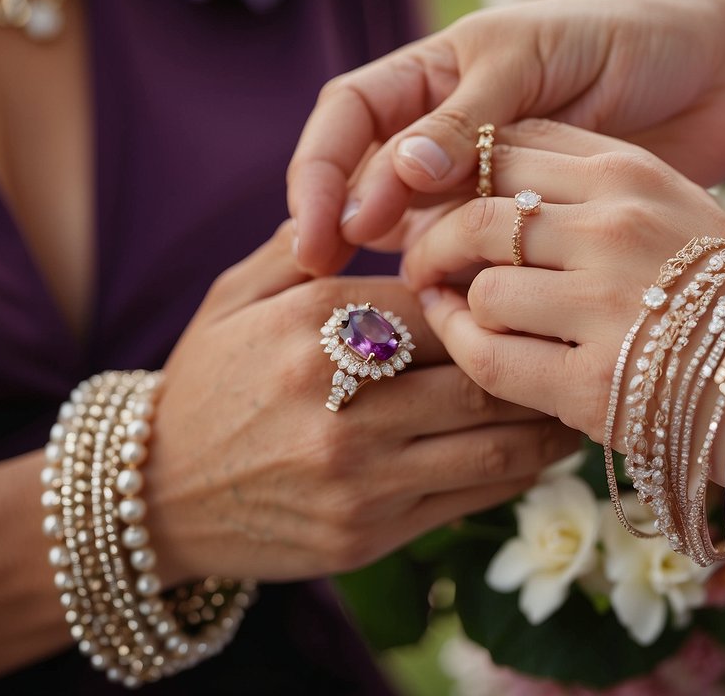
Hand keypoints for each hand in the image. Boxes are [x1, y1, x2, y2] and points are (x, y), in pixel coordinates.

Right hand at [143, 223, 579, 584]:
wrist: (151, 500)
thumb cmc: (205, 383)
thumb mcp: (233, 298)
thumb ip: (301, 245)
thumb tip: (370, 191)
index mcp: (312, 324)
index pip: (442, 297)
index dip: (493, 291)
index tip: (522, 286)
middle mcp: (340, 399)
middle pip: (481, 367)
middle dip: (532, 352)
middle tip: (572, 336)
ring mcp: (357, 474)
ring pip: (495, 440)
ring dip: (546, 418)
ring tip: (573, 392)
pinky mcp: (367, 533)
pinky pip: (472, 497)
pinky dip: (516, 471)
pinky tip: (536, 449)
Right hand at [288, 0, 724, 274]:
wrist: (718, 67)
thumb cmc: (626, 38)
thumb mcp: (536, 58)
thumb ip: (468, 113)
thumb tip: (399, 171)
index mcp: (438, 73)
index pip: (348, 117)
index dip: (323, 173)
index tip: (320, 234)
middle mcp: (451, 129)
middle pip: (372, 181)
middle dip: (349, 229)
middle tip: (343, 285)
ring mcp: (490, 179)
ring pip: (423, 226)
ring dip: (410, 262)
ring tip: (412, 302)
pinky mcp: (534, 221)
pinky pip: (485, 255)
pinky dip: (470, 281)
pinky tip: (463, 310)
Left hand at [400, 122, 724, 483]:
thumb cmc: (719, 288)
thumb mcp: (669, 204)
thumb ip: (587, 181)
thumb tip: (484, 170)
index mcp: (631, 175)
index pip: (506, 150)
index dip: (458, 177)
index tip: (446, 204)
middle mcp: (617, 229)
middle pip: (478, 215)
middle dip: (435, 241)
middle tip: (426, 263)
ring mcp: (607, 306)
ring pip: (480, 287)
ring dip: (455, 303)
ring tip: (456, 310)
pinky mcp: (594, 383)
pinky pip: (489, 355)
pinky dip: (465, 348)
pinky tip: (470, 343)